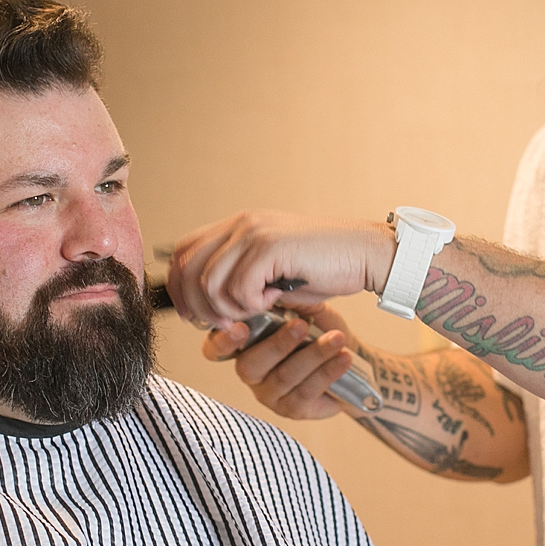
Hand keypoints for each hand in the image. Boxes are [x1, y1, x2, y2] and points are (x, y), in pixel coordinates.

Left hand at [168, 210, 395, 325]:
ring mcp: (253, 232)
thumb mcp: (270, 272)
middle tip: (228, 322)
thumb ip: (237, 279)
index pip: (183, 253)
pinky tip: (277, 298)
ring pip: (210, 283)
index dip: (180, 288)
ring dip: (232, 308)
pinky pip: (239, 289)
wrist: (364, 254)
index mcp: (238, 225)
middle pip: (188, 268)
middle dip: (199, 306)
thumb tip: (204, 307)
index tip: (195, 316)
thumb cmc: (322, 268)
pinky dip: (254, 304)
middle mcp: (241, 223)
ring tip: (261, 307)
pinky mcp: (269, 247)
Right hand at [202, 302, 358, 419]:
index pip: (216, 349)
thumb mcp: (305, 309)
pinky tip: (344, 358)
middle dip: (278, 344)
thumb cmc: (318, 329)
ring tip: (337, 339)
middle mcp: (250, 372)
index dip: (223, 341)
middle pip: (251, 365)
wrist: (349, 355)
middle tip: (301, 325)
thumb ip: (288, 301)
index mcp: (243, 345)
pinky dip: (328, 372)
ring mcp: (269, 394)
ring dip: (313, 355)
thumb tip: (278, 288)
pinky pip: (306, 392)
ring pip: (285, 377)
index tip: (241, 328)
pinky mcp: (292, 409)